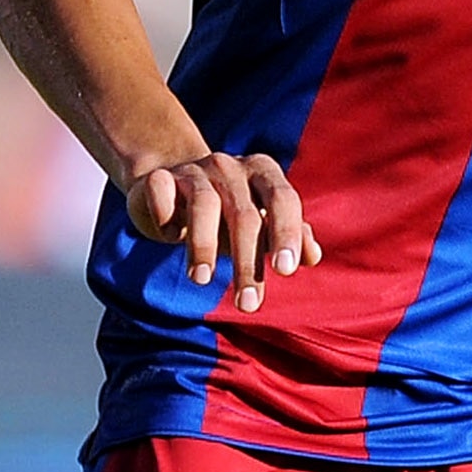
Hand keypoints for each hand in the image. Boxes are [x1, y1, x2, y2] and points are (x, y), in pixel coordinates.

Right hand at [125, 151, 322, 312]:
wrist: (174, 185)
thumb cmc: (228, 210)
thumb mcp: (261, 223)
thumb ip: (289, 237)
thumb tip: (313, 257)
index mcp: (264, 172)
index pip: (283, 199)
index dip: (285, 234)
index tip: (284, 271)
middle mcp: (231, 167)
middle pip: (244, 214)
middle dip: (246, 262)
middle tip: (247, 304)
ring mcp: (194, 170)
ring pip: (203, 204)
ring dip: (202, 245)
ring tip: (202, 280)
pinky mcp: (159, 178)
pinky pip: (162, 191)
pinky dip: (165, 215)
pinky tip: (169, 236)